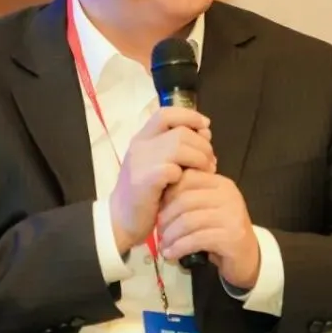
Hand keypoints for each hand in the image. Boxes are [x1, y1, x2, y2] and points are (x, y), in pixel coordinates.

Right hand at [110, 107, 214, 254]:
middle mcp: (140, 145)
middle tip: (210, 162)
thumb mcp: (158, 164)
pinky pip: (172, 169)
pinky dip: (185, 175)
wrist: (121, 219)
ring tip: (206, 172)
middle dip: (202, 145)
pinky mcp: (143, 181)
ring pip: (179, 147)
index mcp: (143, 138)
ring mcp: (140, 162)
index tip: (206, 127)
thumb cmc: (146, 192)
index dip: (190, 116)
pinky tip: (187, 185)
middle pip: (181, 132)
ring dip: (199, 159)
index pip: (166, 113)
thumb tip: (206, 132)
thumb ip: (178, 148)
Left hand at [157, 170, 260, 289]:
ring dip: (170, 236)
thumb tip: (158, 194)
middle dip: (166, 218)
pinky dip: (179, 248)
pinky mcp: (232, 237)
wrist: (247, 258)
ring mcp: (232, 215)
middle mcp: (229, 195)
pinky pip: (196, 239)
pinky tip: (171, 254)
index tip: (160, 210)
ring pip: (189, 221)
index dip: (168, 194)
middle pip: (185, 200)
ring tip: (163, 245)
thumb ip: (189, 197)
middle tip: (158, 231)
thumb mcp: (206, 209)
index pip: (188, 178)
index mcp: (221, 183)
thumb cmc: (221, 231)